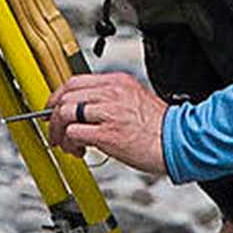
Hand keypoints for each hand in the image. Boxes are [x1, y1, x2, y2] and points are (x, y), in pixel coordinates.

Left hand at [46, 72, 167, 175]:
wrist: (180, 142)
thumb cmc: (161, 128)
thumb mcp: (135, 100)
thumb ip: (111, 100)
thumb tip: (86, 109)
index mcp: (117, 82)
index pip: (75, 81)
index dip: (58, 96)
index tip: (53, 109)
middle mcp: (111, 93)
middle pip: (65, 96)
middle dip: (53, 116)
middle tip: (55, 131)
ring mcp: (108, 113)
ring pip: (65, 113)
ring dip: (59, 133)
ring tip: (68, 145)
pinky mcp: (107, 134)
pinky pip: (74, 133)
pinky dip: (70, 143)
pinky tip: (79, 151)